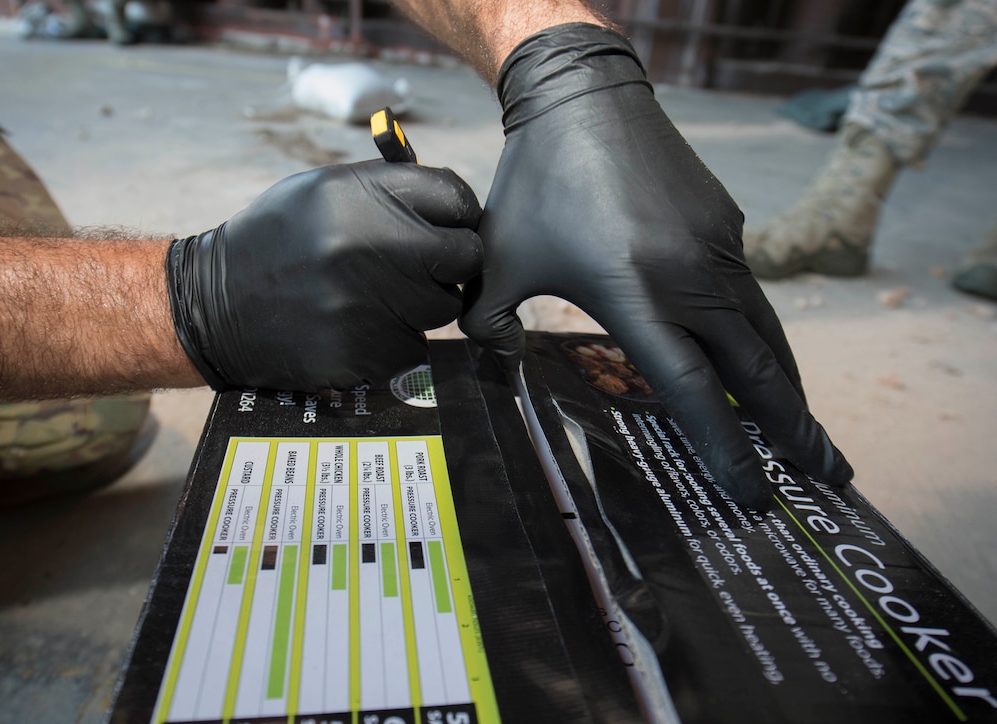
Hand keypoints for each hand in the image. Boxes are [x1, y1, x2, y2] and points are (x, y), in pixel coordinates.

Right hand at [168, 160, 482, 391]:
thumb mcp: (322, 191)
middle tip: (420, 268)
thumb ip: (390, 190)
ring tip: (374, 296)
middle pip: (464, 257)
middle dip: (449, 263)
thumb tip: (456, 206)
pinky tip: (356, 327)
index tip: (446, 227)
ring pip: (442, 307)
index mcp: (361, 195)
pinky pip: (412, 346)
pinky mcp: (366, 353)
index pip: (457, 199)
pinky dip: (394, 340)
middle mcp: (370, 246)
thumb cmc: (277, 240)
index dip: (458, 216)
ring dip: (421, 304)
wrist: (215, 305)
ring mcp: (370, 304)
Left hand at [459, 23, 851, 508]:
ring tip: (805, 426)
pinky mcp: (726, 223)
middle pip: (755, 370)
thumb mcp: (499, 258)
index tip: (752, 490)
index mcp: (635, 295)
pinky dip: (759, 332)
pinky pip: (747, 290)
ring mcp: (716, 248)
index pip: (690, 389)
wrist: (586, 99)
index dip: (724, 446)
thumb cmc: (537, 182)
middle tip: (824, 473)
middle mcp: (689, 278)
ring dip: (787, 382)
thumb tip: (491, 358)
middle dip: (793, 428)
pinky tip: (756, 354)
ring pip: (763, 331)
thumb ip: (486, 320)